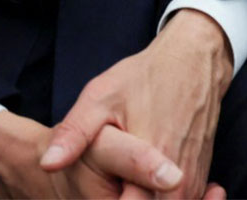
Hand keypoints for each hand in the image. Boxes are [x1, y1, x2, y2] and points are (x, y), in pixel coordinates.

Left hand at [39, 10, 234, 199]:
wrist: (196, 60)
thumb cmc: (146, 76)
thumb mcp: (102, 97)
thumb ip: (74, 134)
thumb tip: (47, 164)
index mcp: (153, 162)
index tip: (98, 189)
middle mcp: (179, 178)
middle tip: (111, 183)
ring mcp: (192, 178)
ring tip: (122, 185)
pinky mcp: (199, 175)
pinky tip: (140, 186)